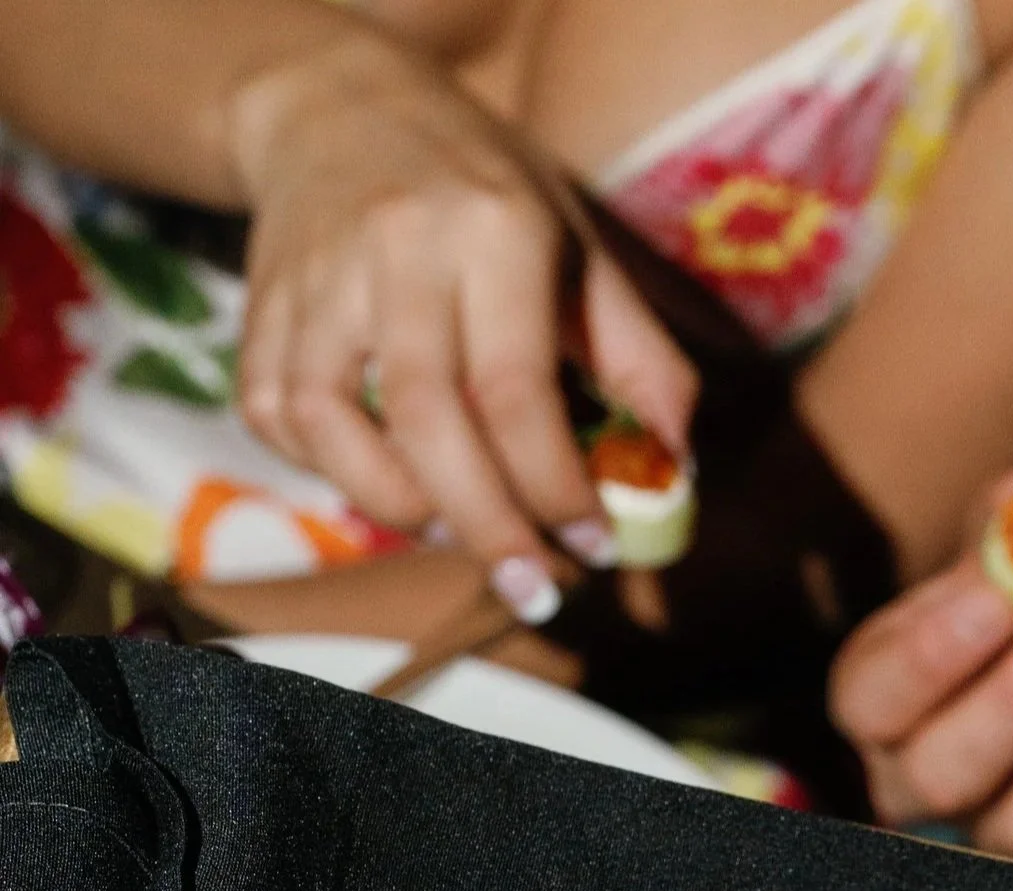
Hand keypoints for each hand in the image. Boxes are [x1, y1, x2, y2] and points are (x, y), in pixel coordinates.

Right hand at [228, 34, 694, 616]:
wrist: (337, 103)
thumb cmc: (488, 194)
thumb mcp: (583, 251)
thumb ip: (641, 361)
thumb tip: (676, 473)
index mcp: (492, 231)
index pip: (515, 390)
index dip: (556, 487)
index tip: (594, 546)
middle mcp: (393, 251)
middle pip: (428, 422)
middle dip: (488, 526)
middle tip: (534, 586)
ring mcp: (313, 279)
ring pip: (332, 425)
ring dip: (402, 509)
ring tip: (461, 534)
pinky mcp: (258, 306)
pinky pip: (275, 414)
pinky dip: (329, 473)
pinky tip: (389, 484)